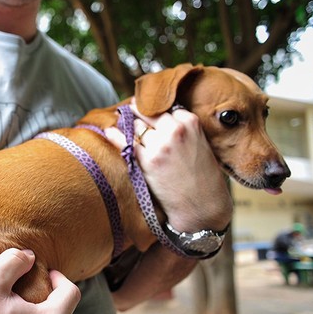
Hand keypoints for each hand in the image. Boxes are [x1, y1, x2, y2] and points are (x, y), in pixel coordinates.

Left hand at [105, 101, 231, 231]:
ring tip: (121, 121)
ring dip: (128, 125)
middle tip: (129, 110)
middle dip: (138, 112)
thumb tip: (159, 117)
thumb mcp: (200, 144)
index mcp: (190, 123)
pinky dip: (116, 136)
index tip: (145, 109)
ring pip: (136, 126)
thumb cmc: (202, 177)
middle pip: (148, 113)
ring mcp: (160, 145)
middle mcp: (175, 131)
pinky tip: (110, 131)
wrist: (202, 205)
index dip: (154, 110)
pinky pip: (126, 143)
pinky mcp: (148, 161)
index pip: (165, 107)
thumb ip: (183, 129)